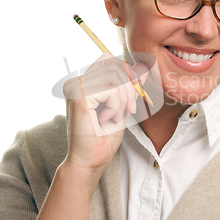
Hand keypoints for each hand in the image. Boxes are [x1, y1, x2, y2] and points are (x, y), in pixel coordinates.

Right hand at [62, 53, 146, 175]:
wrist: (91, 160)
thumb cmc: (104, 137)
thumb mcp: (122, 105)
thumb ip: (130, 85)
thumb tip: (145, 66)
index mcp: (83, 81)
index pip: (108, 59)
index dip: (126, 71)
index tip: (134, 92)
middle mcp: (75, 81)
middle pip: (113, 64)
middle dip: (128, 87)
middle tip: (129, 108)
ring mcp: (75, 87)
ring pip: (114, 76)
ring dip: (123, 98)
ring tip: (116, 115)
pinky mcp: (78, 96)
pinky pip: (111, 89)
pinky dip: (116, 105)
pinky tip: (107, 118)